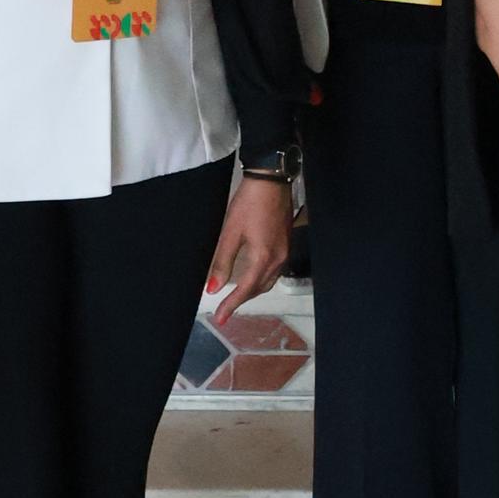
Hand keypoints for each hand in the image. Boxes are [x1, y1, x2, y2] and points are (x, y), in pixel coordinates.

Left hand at [207, 172, 295, 316]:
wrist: (272, 179)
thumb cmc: (249, 203)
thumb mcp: (231, 232)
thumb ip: (222, 262)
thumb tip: (212, 289)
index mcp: (263, 257)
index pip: (245, 289)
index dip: (231, 305)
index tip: (219, 318)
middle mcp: (278, 258)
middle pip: (260, 287)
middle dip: (242, 299)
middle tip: (224, 309)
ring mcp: (285, 251)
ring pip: (269, 280)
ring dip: (253, 290)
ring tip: (236, 297)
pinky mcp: (286, 243)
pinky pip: (275, 270)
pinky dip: (262, 279)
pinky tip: (253, 276)